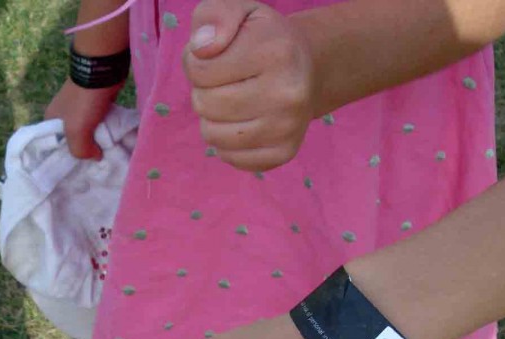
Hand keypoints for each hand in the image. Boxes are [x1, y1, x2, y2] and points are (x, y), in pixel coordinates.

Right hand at [45, 79, 123, 159]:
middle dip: (86, 149)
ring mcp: (79, 109)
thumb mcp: (76, 132)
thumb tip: (96, 156)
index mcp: (51, 121)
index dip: (68, 157)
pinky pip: (99, 123)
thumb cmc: (84, 102)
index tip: (83, 166)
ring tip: (107, 152)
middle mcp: (62, 115)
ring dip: (97, 140)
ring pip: (88, 132)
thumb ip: (81, 150)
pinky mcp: (94, 104)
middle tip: (98, 159)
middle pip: (74, 140)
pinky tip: (112, 138)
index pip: (57, 147)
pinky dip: (105, 130)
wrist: (101, 71)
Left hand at [184, 0, 316, 171]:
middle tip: (226, 81)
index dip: (196, 62)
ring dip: (212, 118)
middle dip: (204, 91)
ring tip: (233, 100)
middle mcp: (287, 93)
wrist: (308, 68)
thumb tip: (201, 48)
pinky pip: (229, 158)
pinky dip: (226, 143)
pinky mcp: (284, 153)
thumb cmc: (263, 39)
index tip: (216, 57)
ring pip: (213, 136)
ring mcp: (288, 128)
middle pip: (205, 105)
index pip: (199, 70)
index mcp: (275, 51)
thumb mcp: (239, 11)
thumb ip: (214, 15)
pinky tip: (242, 122)